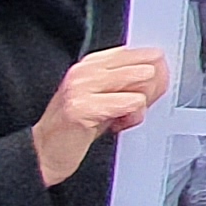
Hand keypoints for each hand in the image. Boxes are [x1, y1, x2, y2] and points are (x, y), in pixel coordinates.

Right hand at [33, 48, 169, 186]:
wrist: (45, 152)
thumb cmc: (77, 128)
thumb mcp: (108, 100)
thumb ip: (130, 85)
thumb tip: (161, 75)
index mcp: (91, 64)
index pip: (135, 53)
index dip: (153, 70)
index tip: (156, 86)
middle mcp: (85, 71)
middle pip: (143, 65)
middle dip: (151, 89)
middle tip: (136, 108)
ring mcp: (81, 87)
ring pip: (140, 81)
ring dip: (139, 106)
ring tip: (122, 118)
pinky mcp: (82, 107)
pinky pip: (129, 103)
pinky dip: (131, 117)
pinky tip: (116, 125)